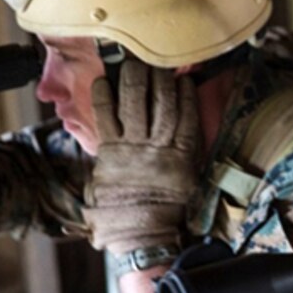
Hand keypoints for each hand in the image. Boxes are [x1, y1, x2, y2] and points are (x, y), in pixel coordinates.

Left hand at [82, 60, 198, 253]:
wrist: (140, 230)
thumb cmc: (167, 204)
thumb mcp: (188, 176)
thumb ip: (188, 148)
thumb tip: (186, 116)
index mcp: (183, 155)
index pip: (186, 115)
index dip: (185, 93)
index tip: (184, 77)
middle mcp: (158, 147)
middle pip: (162, 102)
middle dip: (160, 77)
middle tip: (157, 62)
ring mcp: (132, 148)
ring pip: (135, 103)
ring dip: (134, 78)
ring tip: (133, 63)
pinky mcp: (109, 150)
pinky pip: (106, 117)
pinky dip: (104, 96)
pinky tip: (104, 81)